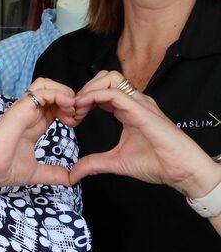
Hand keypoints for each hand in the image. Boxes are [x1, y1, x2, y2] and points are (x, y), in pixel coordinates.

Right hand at [0, 78, 76, 190]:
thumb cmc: (2, 170)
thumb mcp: (36, 172)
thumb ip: (54, 174)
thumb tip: (71, 180)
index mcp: (31, 124)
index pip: (53, 105)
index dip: (68, 108)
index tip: (76, 122)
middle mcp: (27, 114)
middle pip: (50, 89)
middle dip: (69, 96)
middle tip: (77, 113)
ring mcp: (22, 109)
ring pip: (45, 84)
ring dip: (63, 92)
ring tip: (72, 107)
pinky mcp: (19, 109)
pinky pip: (42, 92)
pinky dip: (58, 95)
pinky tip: (67, 106)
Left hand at [71, 72, 217, 196]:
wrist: (180, 170)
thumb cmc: (157, 163)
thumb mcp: (116, 162)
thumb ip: (94, 164)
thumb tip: (74, 173)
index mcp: (128, 110)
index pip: (102, 92)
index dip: (83, 99)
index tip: (71, 116)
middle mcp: (134, 102)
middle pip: (105, 78)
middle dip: (85, 89)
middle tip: (72, 110)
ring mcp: (139, 103)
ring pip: (110, 78)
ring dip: (89, 89)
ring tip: (77, 108)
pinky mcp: (142, 110)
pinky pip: (115, 93)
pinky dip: (95, 96)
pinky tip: (84, 107)